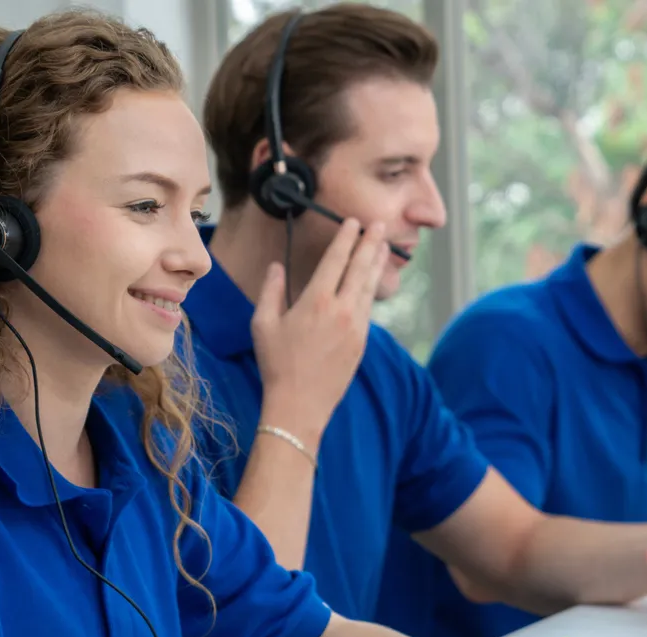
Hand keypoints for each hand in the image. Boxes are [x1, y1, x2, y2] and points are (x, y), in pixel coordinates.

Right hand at [251, 219, 388, 445]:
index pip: (336, 259)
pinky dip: (372, 290)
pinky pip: (369, 308)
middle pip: (361, 268)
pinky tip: (372, 283)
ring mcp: (356, 326)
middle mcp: (342, 310)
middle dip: (371, 243)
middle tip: (381, 225)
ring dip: (377, 264)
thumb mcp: (263, 324)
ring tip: (384, 247)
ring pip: (370, 287)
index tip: (353, 222)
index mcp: (317, 301)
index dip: (346, 238)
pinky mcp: (362, 343)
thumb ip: (271, 291)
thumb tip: (276, 267)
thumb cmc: (276, 364)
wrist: (299, 404)